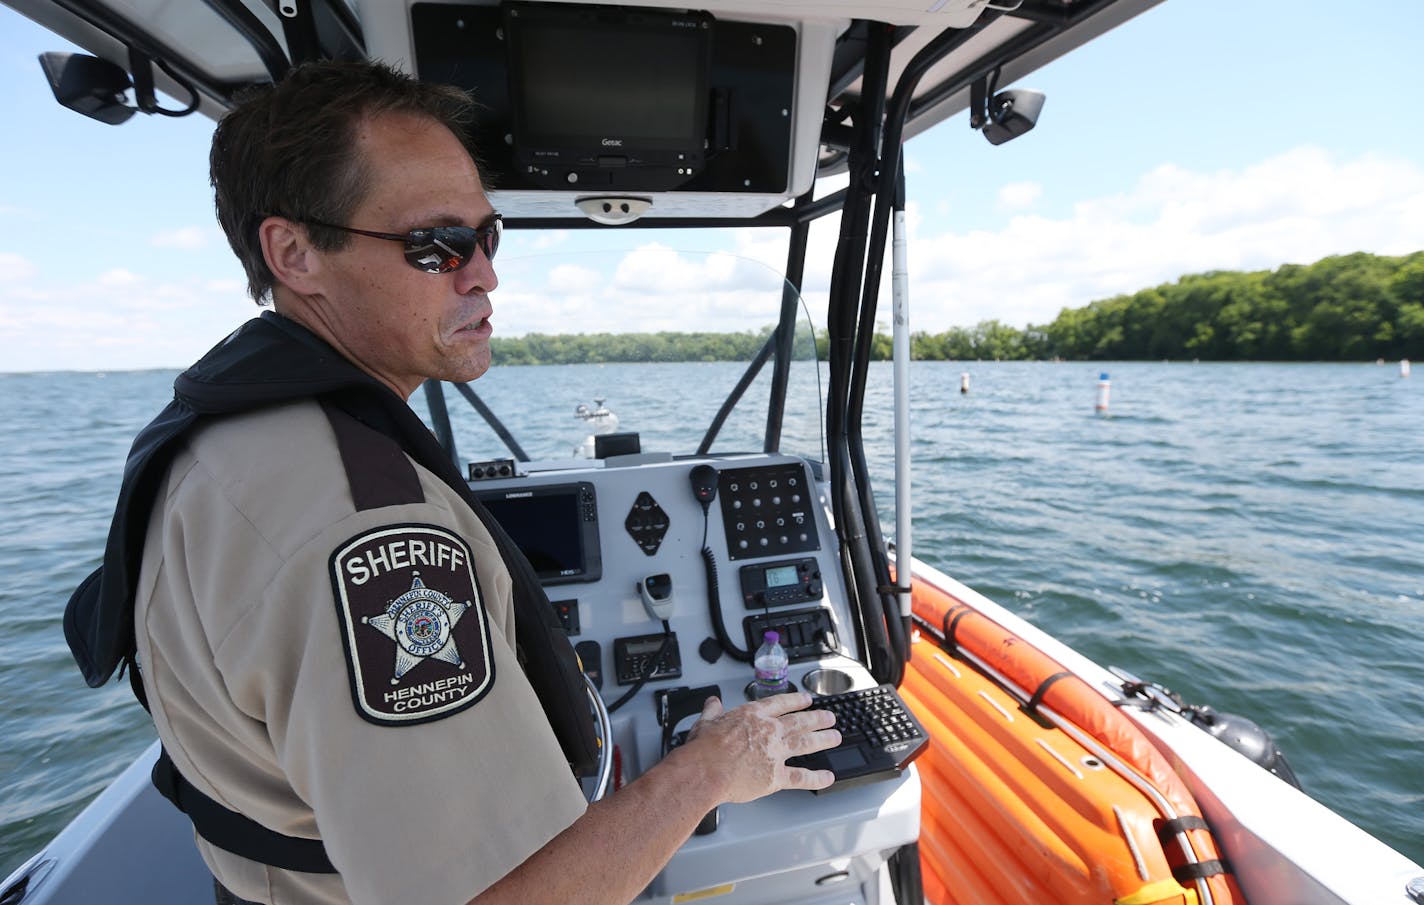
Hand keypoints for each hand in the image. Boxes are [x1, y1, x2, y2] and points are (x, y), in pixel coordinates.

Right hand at [682, 692, 839, 802]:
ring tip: (835, 737)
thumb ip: (712, 710)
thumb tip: (712, 702)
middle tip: (830, 718)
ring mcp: (775, 753)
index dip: (796, 701)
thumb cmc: (703, 749)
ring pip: (806, 744)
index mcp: (753, 716)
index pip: (781, 704)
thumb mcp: (705, 722)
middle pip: (800, 722)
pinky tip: (827, 777)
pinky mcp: (776, 776)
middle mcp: (769, 732)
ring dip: (823, 740)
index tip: (806, 700)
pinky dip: (816, 778)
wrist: (705, 771)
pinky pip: (801, 777)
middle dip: (817, 719)